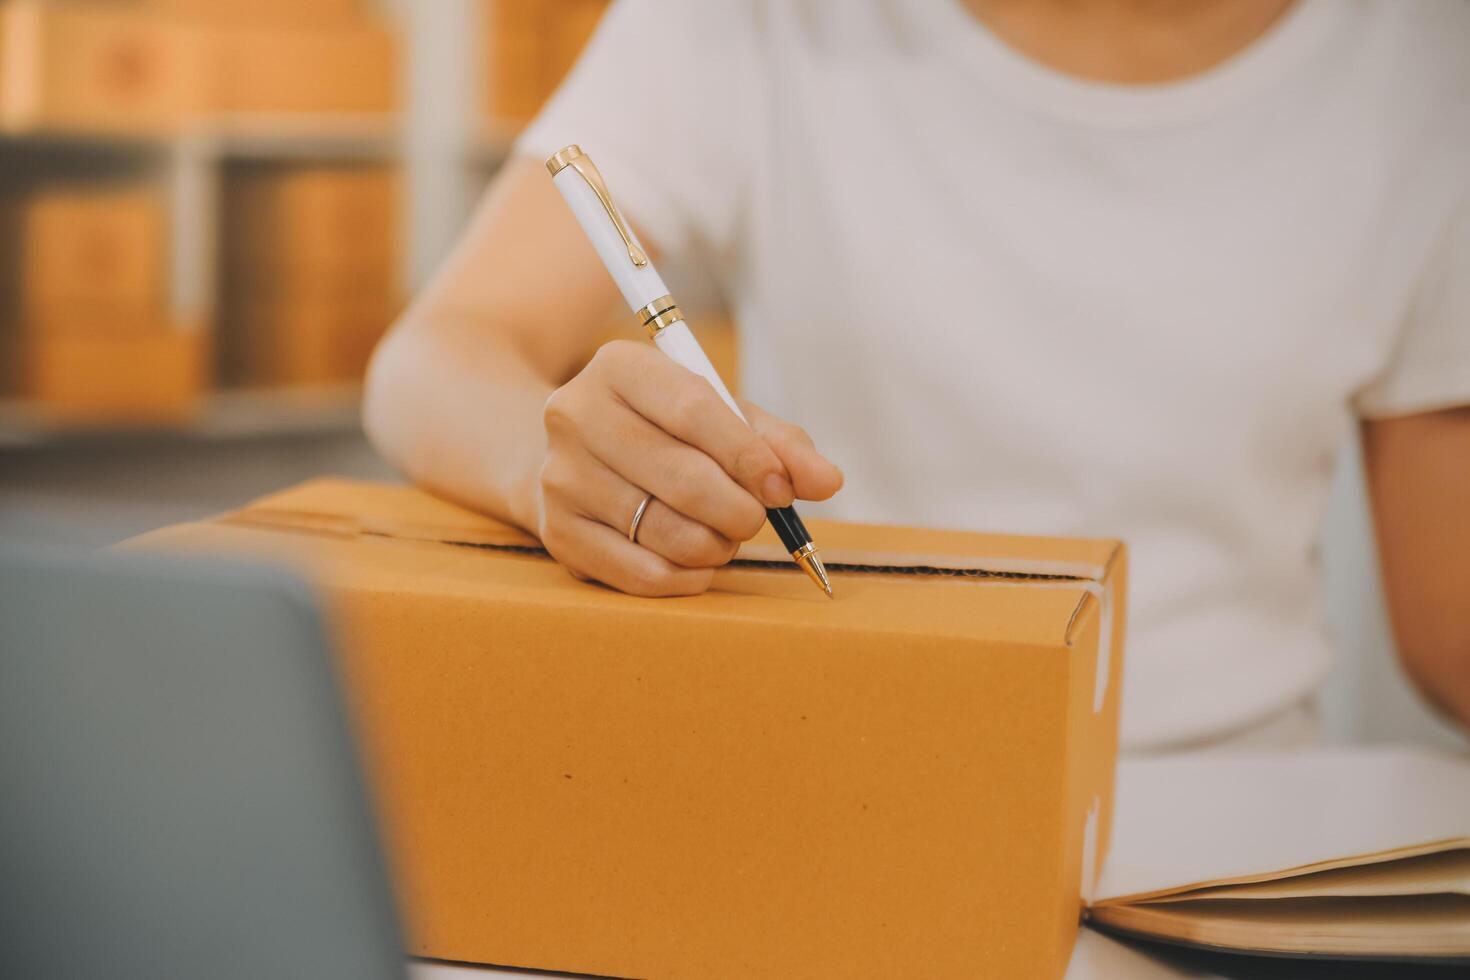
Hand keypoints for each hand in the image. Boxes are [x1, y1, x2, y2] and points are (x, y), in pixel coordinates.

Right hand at [535, 340, 843, 595]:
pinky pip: (640, 573)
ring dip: (715, 547)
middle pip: (682, 476)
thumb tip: (826, 481)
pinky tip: (696, 564)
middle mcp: (576, 414)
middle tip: (755, 519)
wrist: (576, 459)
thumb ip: (777, 445)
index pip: (693, 410)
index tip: (782, 489)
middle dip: (739, 510)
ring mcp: (560, 475)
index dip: (748, 456)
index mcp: (620, 366)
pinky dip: (686, 578)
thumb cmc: (663, 434)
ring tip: (722, 537)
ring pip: (664, 530)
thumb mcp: (720, 418)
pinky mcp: (556, 531)